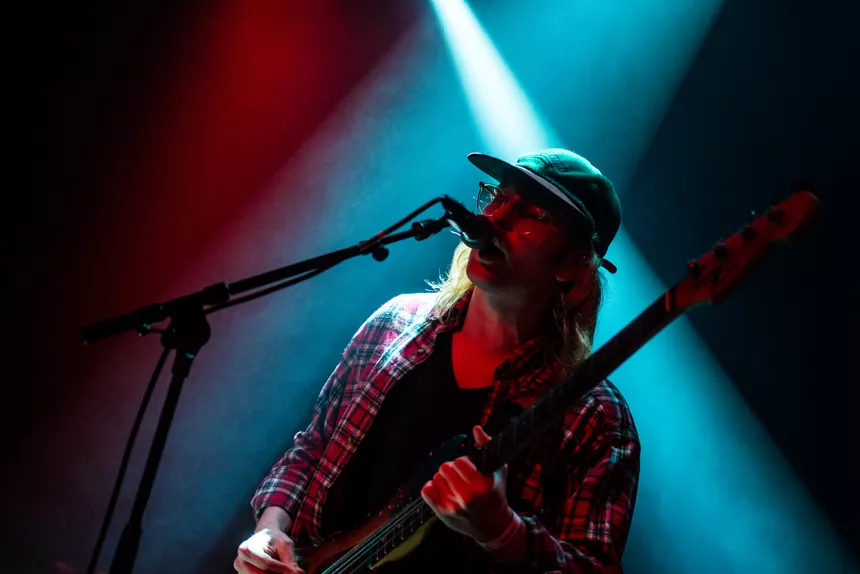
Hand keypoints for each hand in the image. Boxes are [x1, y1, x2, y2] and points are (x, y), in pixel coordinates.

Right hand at [234, 527, 303, 573]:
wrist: (264, 537)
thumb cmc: (274, 539)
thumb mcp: (285, 544)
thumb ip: (290, 560)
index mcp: (247, 549)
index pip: (267, 564)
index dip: (283, 569)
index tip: (296, 572)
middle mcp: (240, 562)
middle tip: (291, 572)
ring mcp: (240, 571)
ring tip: (285, 571)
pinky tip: (278, 572)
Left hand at [420, 425, 513, 542]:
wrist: (492, 525)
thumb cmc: (495, 493)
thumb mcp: (498, 470)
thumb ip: (487, 446)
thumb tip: (476, 429)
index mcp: (481, 486)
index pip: (459, 462)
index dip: (464, 462)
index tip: (470, 468)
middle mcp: (466, 498)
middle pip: (445, 468)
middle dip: (452, 469)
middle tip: (461, 476)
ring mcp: (453, 507)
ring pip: (436, 478)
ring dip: (444, 478)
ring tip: (454, 484)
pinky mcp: (442, 513)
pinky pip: (426, 490)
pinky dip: (433, 487)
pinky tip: (444, 489)